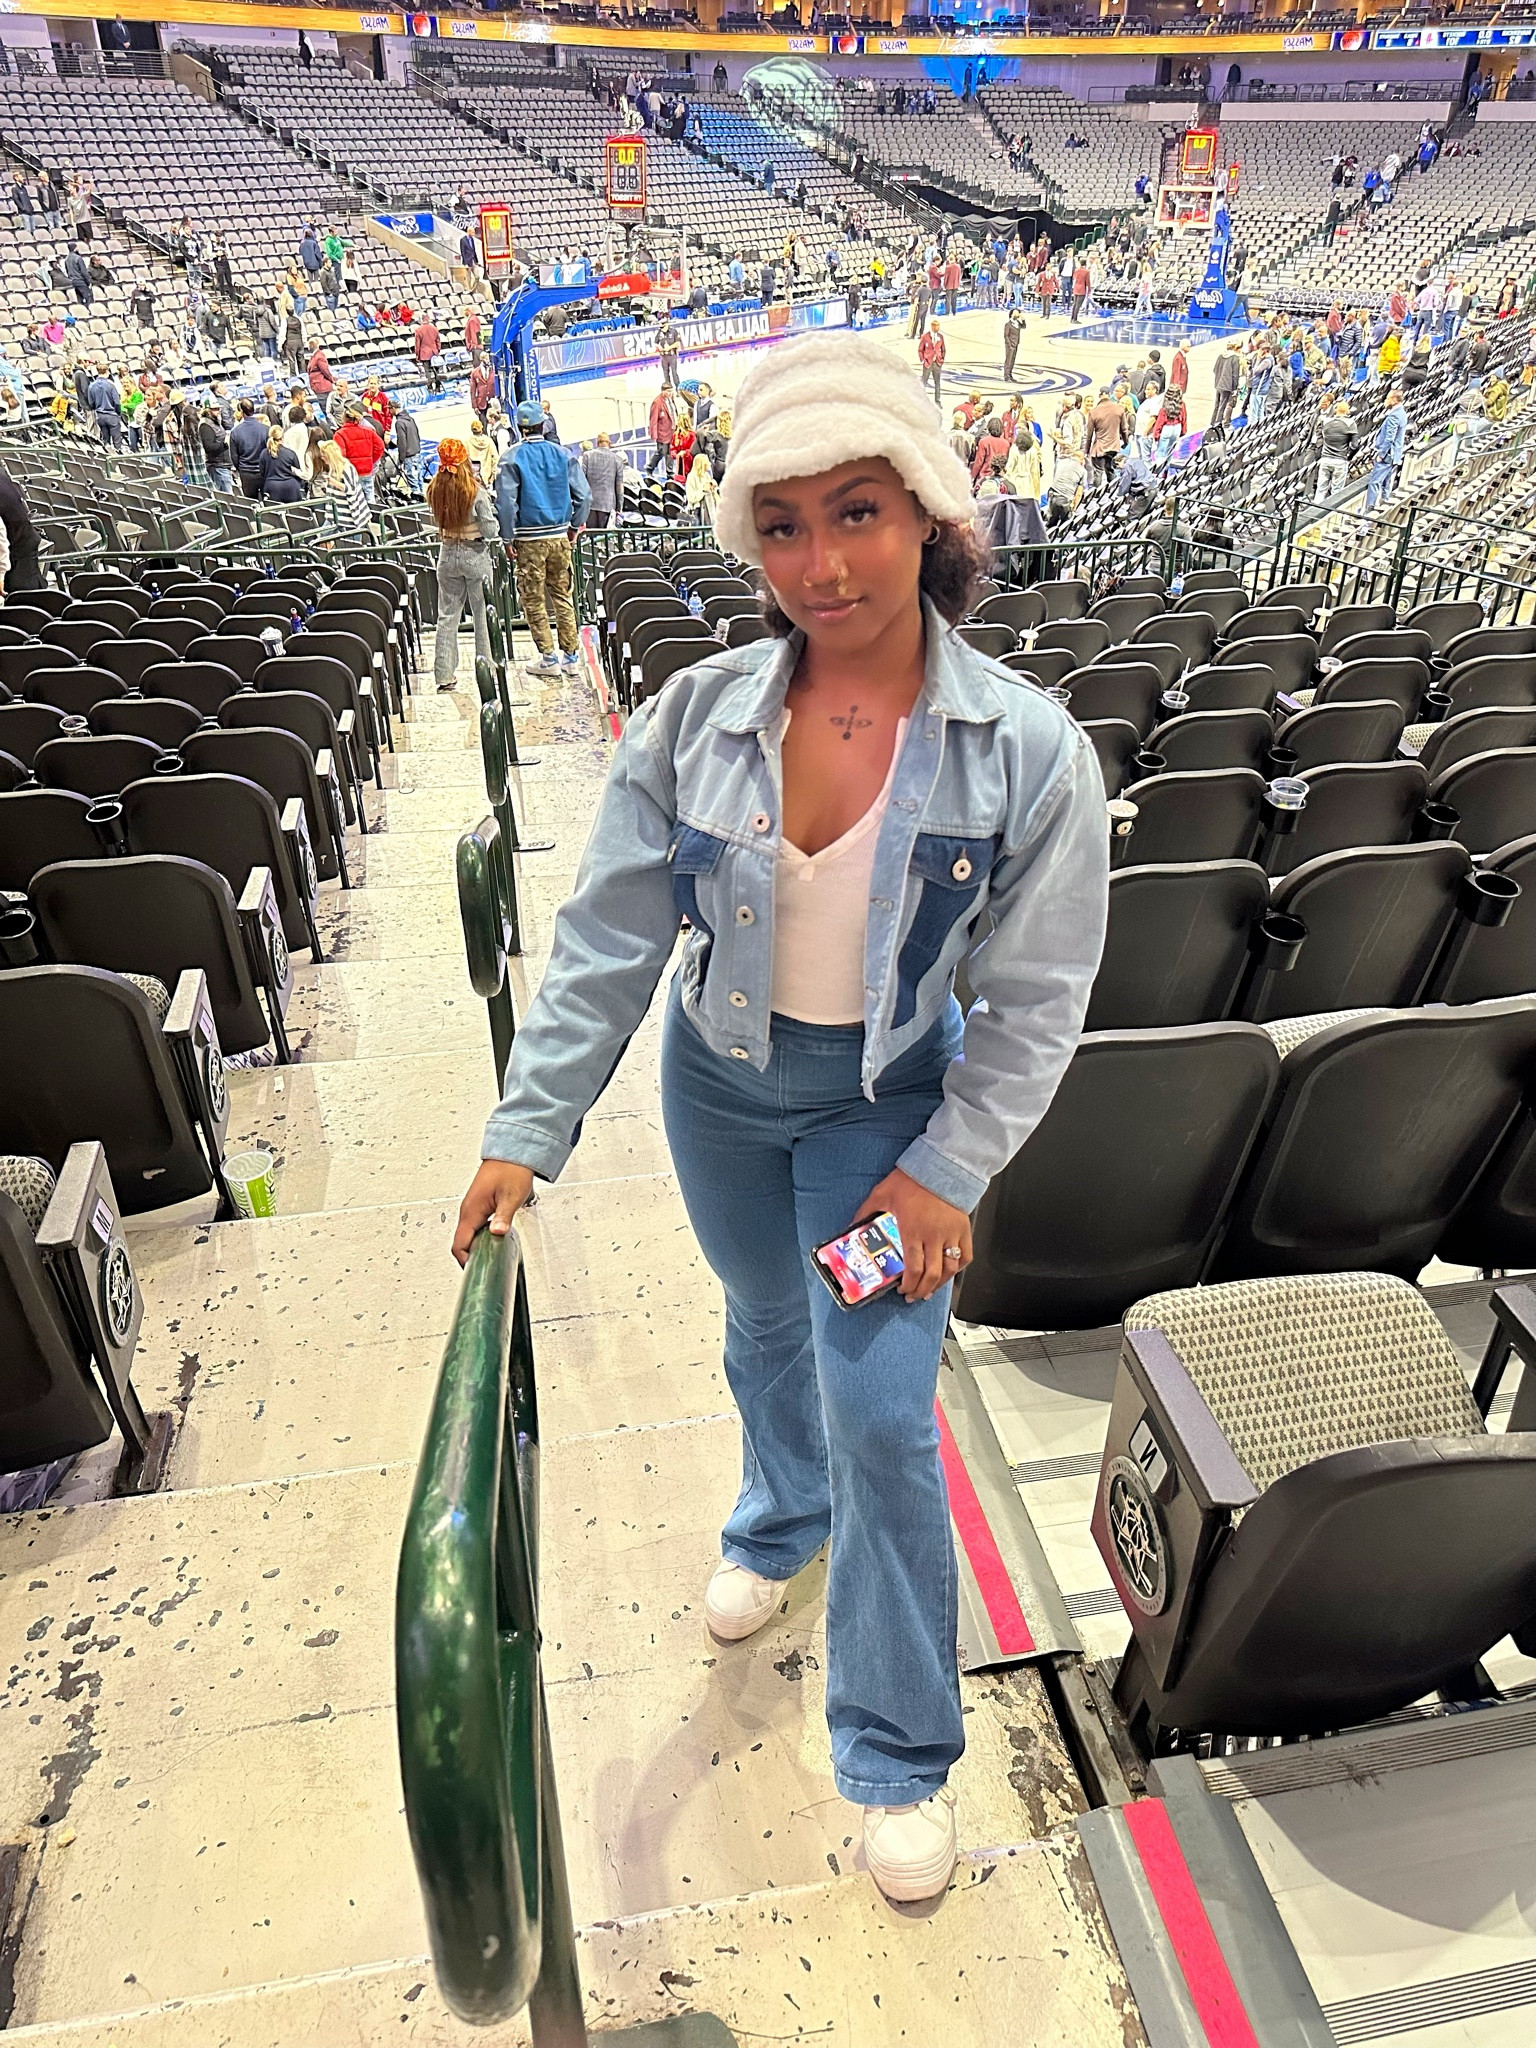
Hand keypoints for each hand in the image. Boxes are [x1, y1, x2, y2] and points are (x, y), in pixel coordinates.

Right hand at [452, 1159, 534, 1266]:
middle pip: (461, 1243)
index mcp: (471, 1210)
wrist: (512, 1153)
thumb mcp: (511, 1196)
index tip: (476, 1271)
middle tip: (485, 1267)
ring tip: (490, 1255)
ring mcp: (472, 1208)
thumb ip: (503, 1217)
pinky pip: (473, 1226)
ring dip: (476, 1247)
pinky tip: (492, 1239)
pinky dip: (480, 1236)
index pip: (459, 1245)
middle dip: (470, 1257)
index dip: (465, 1261)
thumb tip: (496, 1233)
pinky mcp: (478, 1205)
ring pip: (467, 1235)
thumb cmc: (511, 1169)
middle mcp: (468, 1210)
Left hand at [854, 1168, 971, 1304]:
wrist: (939, 1166)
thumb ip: (866, 1212)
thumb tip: (852, 1226)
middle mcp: (934, 1236)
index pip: (913, 1269)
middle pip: (932, 1275)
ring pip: (950, 1270)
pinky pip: (966, 1256)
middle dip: (921, 1290)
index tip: (902, 1289)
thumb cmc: (911, 1180)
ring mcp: (951, 1234)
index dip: (908, 1285)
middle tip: (914, 1296)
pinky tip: (949, 1272)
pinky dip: (958, 1268)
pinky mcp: (964, 1229)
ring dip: (939, 1284)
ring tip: (930, 1290)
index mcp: (913, 1231)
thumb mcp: (881, 1194)